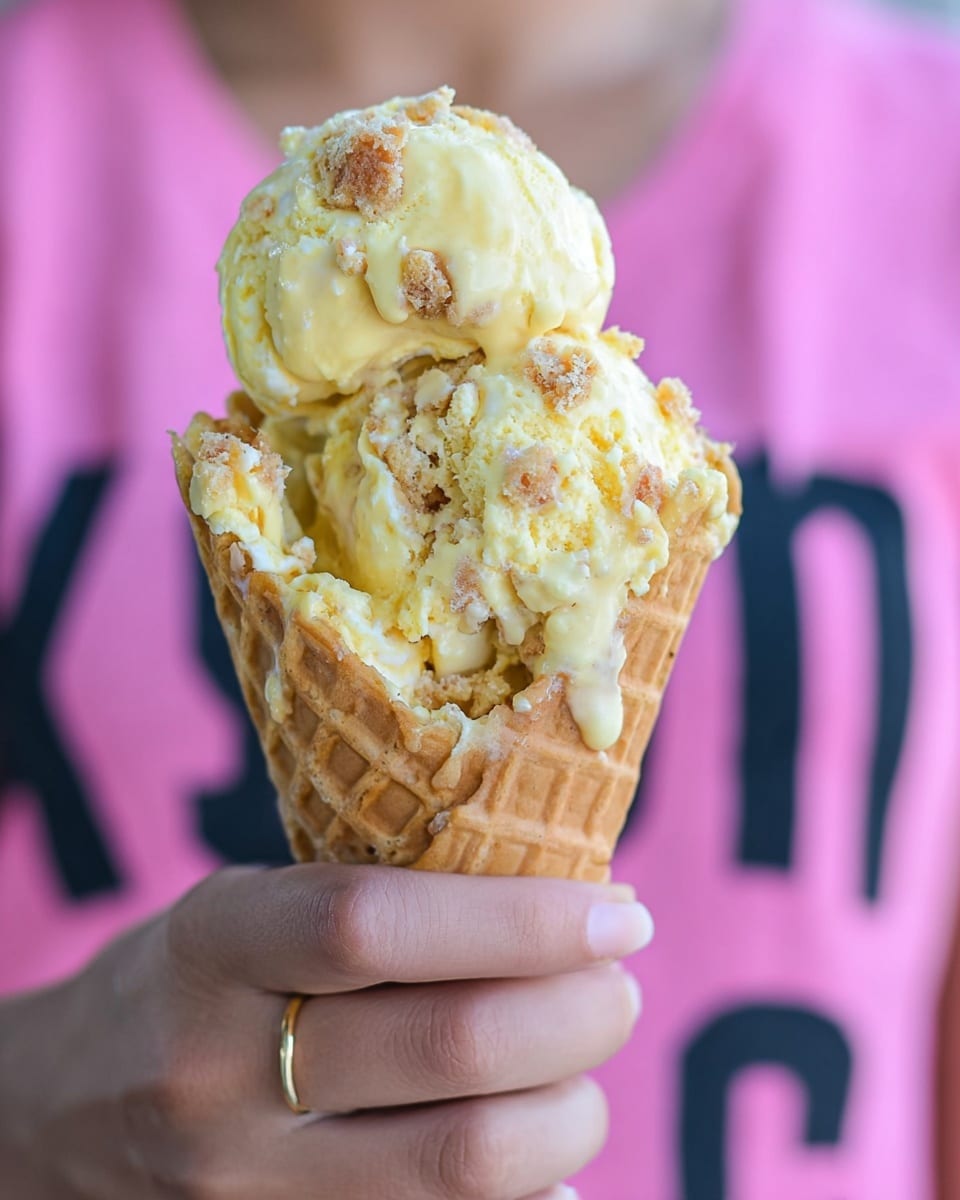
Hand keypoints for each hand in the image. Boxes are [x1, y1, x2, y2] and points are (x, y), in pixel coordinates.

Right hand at [0, 864, 650, 1198]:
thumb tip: (552, 905)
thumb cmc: (184, 984)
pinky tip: (542, 1141)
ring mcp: (248, 1185)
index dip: (519, 915)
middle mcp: (222, 1073)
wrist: (51, 1117)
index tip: (618, 909)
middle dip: (578, 1012)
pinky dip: (526, 1189)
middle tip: (618, 982)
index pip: (377, 923)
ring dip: (572, 1110)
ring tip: (585, 1063)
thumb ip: (371, 908)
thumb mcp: (244, 910)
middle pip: (450, 1051)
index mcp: (215, 945)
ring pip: (465, 1164)